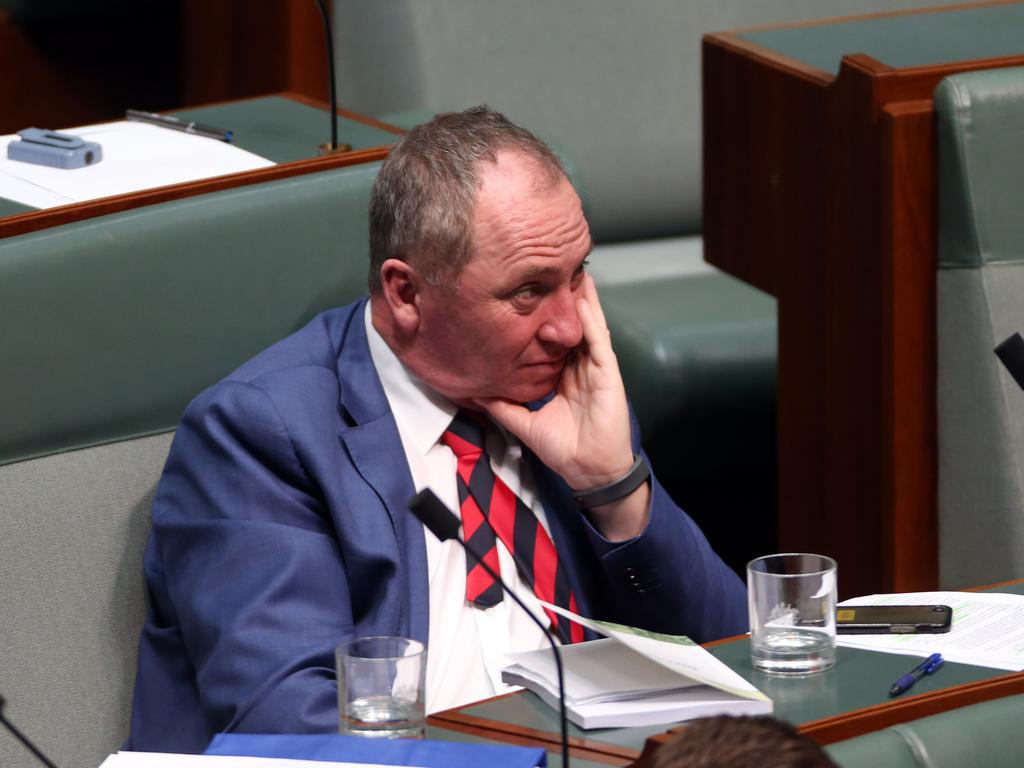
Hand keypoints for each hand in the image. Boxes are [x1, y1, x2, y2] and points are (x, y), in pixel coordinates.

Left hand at [474, 275, 648, 539]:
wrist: (589, 471)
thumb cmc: (564, 449)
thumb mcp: (524, 424)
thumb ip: (503, 407)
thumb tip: (477, 392)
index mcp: (564, 376)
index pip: (553, 339)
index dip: (544, 317)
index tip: (530, 294)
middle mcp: (580, 367)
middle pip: (572, 325)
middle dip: (565, 299)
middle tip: (554, 269)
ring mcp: (595, 368)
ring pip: (588, 325)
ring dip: (582, 299)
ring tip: (574, 271)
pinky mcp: (608, 373)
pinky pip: (598, 342)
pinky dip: (591, 320)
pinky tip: (583, 299)